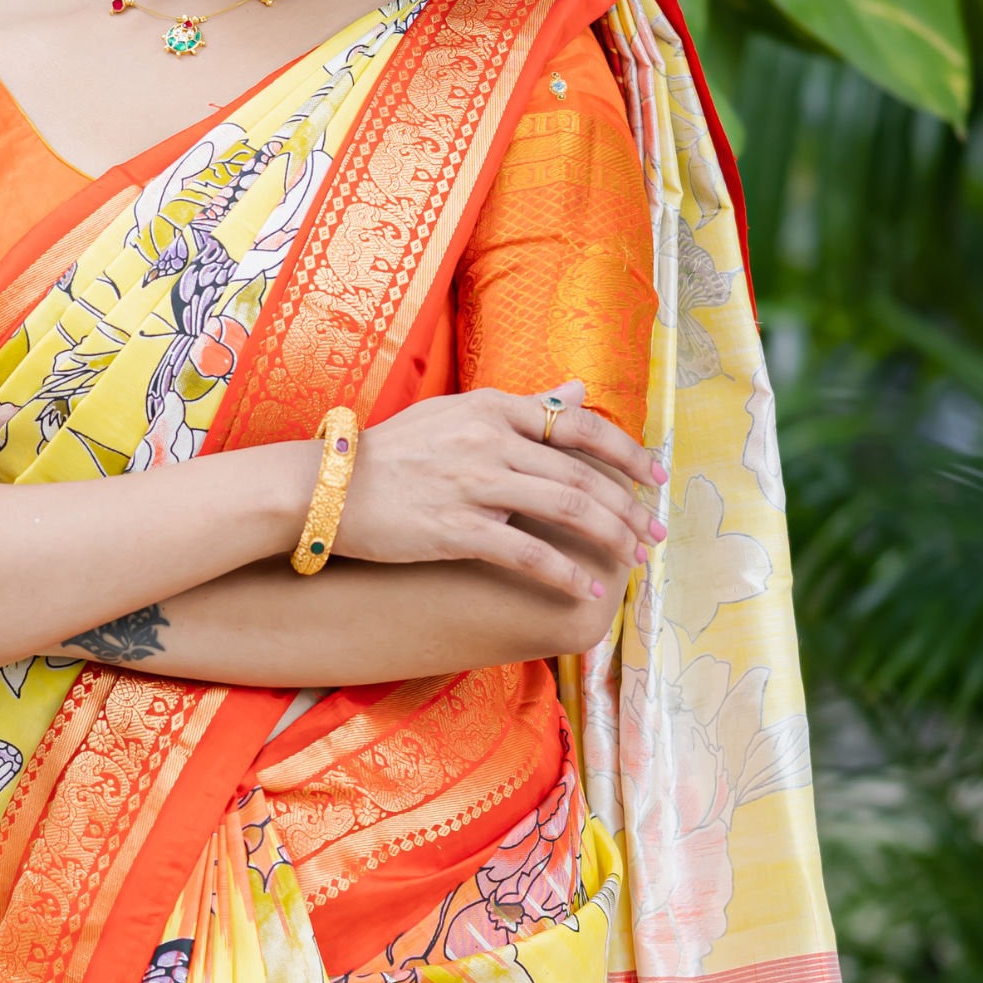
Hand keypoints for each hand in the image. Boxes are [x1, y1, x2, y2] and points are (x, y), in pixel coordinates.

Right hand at [336, 382, 665, 604]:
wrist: (326, 486)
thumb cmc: (391, 454)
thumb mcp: (457, 415)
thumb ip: (523, 407)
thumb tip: (580, 391)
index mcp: (493, 407)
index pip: (579, 427)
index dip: (627, 453)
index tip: (656, 478)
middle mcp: (489, 439)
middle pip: (581, 473)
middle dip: (629, 507)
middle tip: (656, 533)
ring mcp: (473, 484)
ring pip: (566, 508)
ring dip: (610, 536)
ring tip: (633, 560)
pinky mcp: (455, 529)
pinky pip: (527, 552)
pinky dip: (564, 573)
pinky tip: (587, 591)